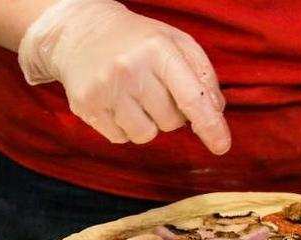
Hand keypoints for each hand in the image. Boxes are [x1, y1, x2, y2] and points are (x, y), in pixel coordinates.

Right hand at [18, 0, 229, 152]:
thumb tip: (216, 112)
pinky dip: (125, 127)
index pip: (191, 97)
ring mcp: (105, 89)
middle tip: (153, 87)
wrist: (78, 31)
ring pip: (147, 135)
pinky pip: (122, 139)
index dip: (210, 125)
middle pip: (171, 121)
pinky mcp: (86, 107)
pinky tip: (116, 102)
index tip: (222, 146)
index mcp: (158, 49)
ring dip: (147, 123)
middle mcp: (130, 69)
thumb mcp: (176, 43)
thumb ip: (203, 76)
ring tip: (134, 95)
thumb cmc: (138, 41)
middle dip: (170, 112)